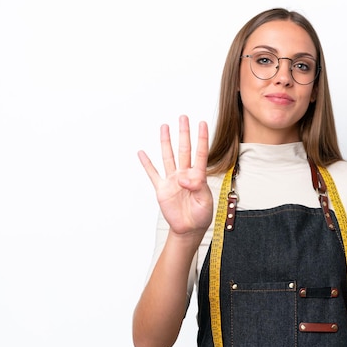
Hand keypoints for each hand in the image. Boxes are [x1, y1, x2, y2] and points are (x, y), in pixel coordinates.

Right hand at [137, 115, 213, 236]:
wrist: (189, 229)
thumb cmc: (201, 216)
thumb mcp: (205, 202)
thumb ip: (197, 187)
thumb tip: (184, 178)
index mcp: (198, 176)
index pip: (200, 153)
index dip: (201, 139)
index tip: (202, 124)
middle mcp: (185, 175)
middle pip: (184, 149)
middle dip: (184, 133)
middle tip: (183, 117)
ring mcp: (172, 180)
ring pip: (168, 157)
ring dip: (166, 142)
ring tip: (165, 126)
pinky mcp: (162, 189)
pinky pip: (152, 174)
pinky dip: (146, 164)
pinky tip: (142, 153)